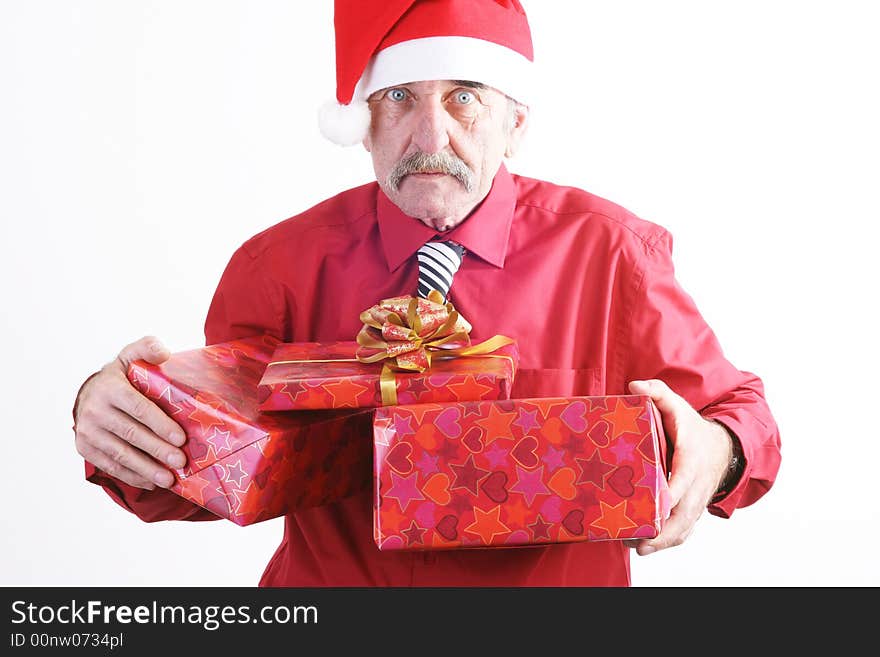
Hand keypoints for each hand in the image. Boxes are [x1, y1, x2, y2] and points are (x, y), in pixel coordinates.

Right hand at [73, 336, 186, 489]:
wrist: (89, 393)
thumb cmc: (121, 375)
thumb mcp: (132, 356)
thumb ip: (148, 348)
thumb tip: (164, 352)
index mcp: (110, 388)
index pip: (138, 408)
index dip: (160, 424)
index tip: (181, 438)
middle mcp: (94, 410)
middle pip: (131, 434)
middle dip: (158, 449)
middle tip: (180, 461)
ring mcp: (87, 431)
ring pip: (120, 454)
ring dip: (146, 469)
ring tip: (168, 479)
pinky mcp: (85, 448)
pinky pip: (111, 466)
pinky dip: (132, 476)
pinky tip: (151, 482)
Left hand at [624, 379, 732, 555]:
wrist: (721, 447)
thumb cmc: (692, 428)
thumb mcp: (677, 405)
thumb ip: (658, 392)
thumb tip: (635, 386)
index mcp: (691, 459)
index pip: (683, 479)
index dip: (672, 494)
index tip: (658, 505)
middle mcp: (696, 485)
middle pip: (684, 513)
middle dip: (664, 529)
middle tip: (638, 539)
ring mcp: (695, 500)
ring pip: (684, 527)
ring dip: (664, 541)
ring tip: (638, 547)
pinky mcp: (692, 510)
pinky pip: (684, 530)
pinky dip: (669, 541)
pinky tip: (647, 547)